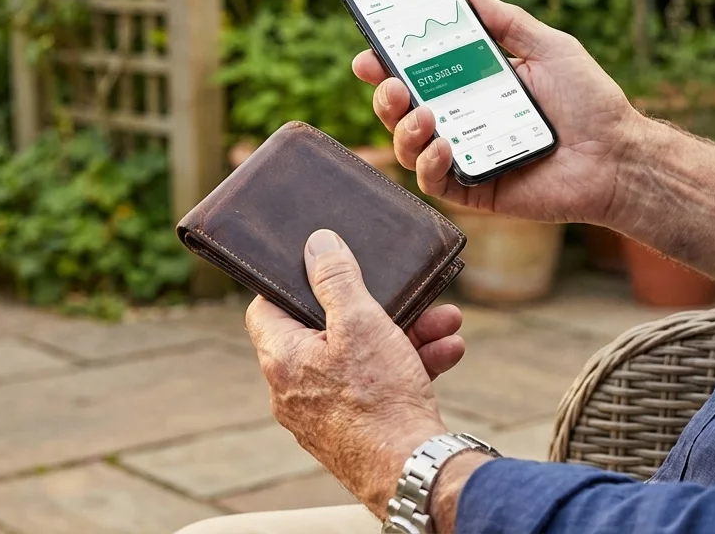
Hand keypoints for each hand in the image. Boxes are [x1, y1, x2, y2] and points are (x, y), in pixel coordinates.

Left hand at [245, 229, 460, 517]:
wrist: (412, 471)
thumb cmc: (378, 398)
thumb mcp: (360, 322)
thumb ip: (336, 279)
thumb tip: (317, 244)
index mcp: (282, 359)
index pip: (267, 308)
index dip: (295, 283)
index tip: (326, 269)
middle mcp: (295, 389)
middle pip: (329, 330)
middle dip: (380, 308)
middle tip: (408, 295)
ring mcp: (326, 412)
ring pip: (363, 357)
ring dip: (407, 334)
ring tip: (445, 321)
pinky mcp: (357, 429)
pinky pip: (379, 385)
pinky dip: (411, 365)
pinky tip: (447, 351)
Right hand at [353, 0, 638, 224]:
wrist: (618, 155)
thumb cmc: (590, 102)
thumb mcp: (550, 48)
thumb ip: (510, 23)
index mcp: (475, 87)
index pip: (421, 74)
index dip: (389, 63)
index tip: (370, 51)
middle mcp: (465, 122)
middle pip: (404, 111)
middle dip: (384, 95)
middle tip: (387, 81)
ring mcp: (467, 157)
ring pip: (410, 147)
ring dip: (402, 128)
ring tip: (421, 113)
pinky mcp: (476, 190)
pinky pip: (435, 181)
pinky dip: (428, 163)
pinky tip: (442, 145)